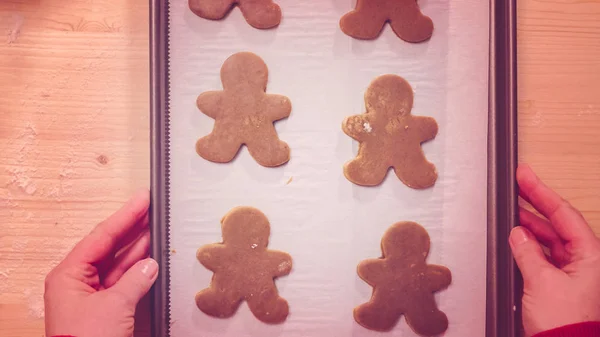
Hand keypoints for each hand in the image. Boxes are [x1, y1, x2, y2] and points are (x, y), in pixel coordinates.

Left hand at [44, 189, 157, 336]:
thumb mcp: (113, 307)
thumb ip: (135, 280)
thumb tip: (150, 265)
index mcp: (69, 275)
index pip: (101, 237)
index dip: (125, 216)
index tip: (143, 199)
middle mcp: (79, 282)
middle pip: (110, 247)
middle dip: (132, 229)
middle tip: (153, 209)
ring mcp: (93, 296)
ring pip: (119, 264)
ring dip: (139, 248)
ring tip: (158, 228)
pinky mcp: (107, 309)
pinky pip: (125, 282)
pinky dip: (140, 271)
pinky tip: (154, 258)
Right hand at [510, 164, 599, 335]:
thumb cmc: (565, 323)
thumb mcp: (541, 281)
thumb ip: (527, 252)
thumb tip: (518, 234)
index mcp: (590, 255)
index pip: (563, 214)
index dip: (542, 192)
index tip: (525, 176)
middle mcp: (585, 261)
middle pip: (557, 224)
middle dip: (535, 206)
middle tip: (517, 187)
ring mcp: (573, 273)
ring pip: (549, 241)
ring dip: (530, 228)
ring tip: (511, 215)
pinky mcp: (560, 285)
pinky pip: (544, 258)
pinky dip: (529, 248)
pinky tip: (517, 242)